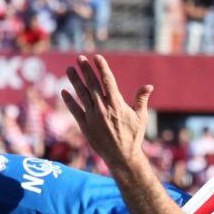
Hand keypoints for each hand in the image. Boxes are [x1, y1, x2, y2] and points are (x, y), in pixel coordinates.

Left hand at [61, 54, 152, 170]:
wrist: (122, 157)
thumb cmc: (133, 136)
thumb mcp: (140, 117)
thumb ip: (141, 100)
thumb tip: (149, 86)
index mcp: (117, 104)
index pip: (107, 80)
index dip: (101, 67)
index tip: (96, 57)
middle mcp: (103, 108)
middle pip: (92, 84)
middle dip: (85, 69)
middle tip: (80, 58)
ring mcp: (92, 117)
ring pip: (81, 94)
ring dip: (75, 80)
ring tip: (69, 69)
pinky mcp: (85, 126)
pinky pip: (75, 110)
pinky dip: (69, 101)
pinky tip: (64, 91)